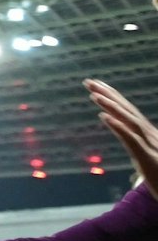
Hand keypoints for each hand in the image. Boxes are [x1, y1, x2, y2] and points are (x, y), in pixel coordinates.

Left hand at [87, 78, 157, 200]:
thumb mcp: (149, 158)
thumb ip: (138, 145)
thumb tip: (126, 136)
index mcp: (150, 135)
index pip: (129, 112)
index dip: (114, 97)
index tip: (97, 85)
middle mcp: (151, 136)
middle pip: (128, 111)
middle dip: (108, 95)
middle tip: (88, 81)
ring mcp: (151, 145)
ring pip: (130, 121)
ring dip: (112, 106)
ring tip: (94, 95)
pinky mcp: (148, 158)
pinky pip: (131, 140)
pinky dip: (118, 126)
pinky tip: (104, 117)